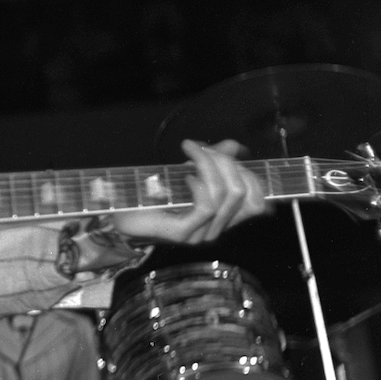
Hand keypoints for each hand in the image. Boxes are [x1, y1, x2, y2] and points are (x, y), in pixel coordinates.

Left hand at [109, 139, 266, 244]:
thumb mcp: (188, 171)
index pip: (257, 202)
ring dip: (209, 165)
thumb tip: (233, 146)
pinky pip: (206, 206)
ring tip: (191, 153)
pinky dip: (200, 185)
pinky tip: (186, 176)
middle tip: (203, 148)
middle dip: (226, 162)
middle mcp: (216, 228)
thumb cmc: (154, 194)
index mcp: (222, 217)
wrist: (122, 213)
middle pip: (241, 193)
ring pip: (223, 195)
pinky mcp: (182, 233)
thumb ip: (212, 160)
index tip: (225, 152)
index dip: (249, 174)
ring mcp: (200, 233)